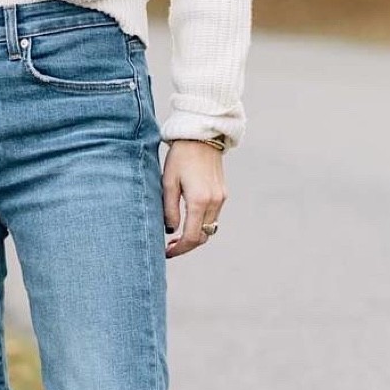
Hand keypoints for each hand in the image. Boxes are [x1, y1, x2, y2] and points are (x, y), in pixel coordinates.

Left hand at [162, 138, 225, 256]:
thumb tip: (171, 231)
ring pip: (210, 227)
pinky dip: (201, 223)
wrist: (201, 136)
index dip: (179, 249)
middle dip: (187, 245)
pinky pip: (213, 216)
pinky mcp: (223, 193)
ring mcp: (221, 198)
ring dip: (195, 235)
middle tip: (169, 247)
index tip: (167, 253)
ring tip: (176, 236)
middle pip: (203, 236)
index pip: (192, 236)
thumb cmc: (180, 157)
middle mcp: (214, 202)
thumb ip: (169, 209)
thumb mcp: (168, 182)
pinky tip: (188, 221)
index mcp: (199, 200)